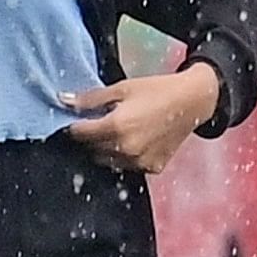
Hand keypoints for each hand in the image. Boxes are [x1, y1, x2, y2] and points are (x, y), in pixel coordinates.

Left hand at [60, 62, 225, 175]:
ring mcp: (139, 162)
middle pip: (91, 149)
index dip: (74, 125)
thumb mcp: (122, 88)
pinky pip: (126, 165)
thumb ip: (91, 98)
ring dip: (105, 148)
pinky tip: (135, 139)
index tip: (77, 119)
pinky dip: (124, 155)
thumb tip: (62, 99)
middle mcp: (126, 149)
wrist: (193, 101)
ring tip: (119, 129)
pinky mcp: (151, 168)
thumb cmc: (157, 90)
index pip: (79, 134)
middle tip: (101, 121)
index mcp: (116, 127)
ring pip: (106, 160)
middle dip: (90, 136)